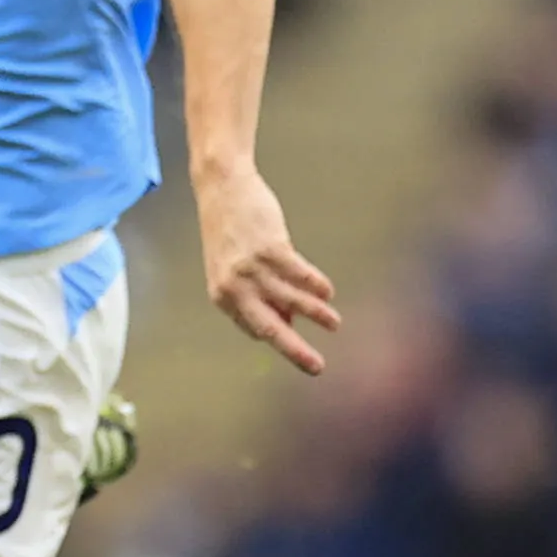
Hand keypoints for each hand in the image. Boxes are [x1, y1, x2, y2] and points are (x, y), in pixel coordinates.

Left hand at [197, 166, 338, 375]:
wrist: (222, 189)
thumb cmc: (230, 231)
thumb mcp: (232, 268)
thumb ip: (256, 297)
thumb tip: (287, 324)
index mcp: (222, 297)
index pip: (255, 329)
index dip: (279, 337)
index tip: (298, 350)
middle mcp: (234, 287)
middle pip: (269, 328)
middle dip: (295, 351)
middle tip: (316, 367)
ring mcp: (251, 268)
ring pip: (291, 301)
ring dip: (316, 314)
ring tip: (334, 324)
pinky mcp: (270, 249)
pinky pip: (299, 274)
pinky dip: (316, 285)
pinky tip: (328, 292)